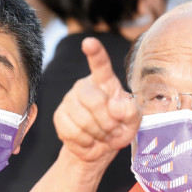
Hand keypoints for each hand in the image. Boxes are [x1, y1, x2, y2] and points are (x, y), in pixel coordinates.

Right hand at [53, 37, 140, 164]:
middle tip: (113, 129)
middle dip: (107, 120)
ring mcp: (69, 100)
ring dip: (97, 133)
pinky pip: (72, 131)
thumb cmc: (118, 128)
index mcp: (105, 81)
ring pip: (83, 119)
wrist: (100, 149)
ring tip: (102, 134)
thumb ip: (131, 111)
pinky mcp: (59, 116)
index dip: (95, 53)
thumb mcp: (132, 121)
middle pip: (93, 99)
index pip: (100, 64)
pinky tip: (89, 139)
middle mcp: (84, 86)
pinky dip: (86, 141)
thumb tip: (116, 106)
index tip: (89, 43)